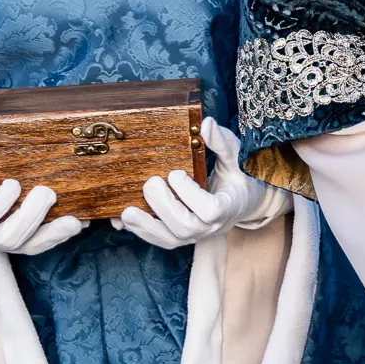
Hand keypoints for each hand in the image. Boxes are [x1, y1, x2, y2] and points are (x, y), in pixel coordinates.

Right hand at [0, 133, 84, 254]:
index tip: (13, 183)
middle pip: (9, 237)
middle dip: (31, 216)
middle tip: (47, 192)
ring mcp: (1, 245)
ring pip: (29, 246)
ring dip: (53, 233)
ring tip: (74, 220)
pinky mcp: (17, 245)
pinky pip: (39, 245)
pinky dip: (60, 236)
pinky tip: (79, 222)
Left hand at [117, 123, 284, 248]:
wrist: (240, 202)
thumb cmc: (236, 176)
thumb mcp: (234, 157)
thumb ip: (220, 142)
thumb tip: (205, 124)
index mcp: (227, 206)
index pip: (210, 210)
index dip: (190, 195)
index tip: (175, 174)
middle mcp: (211, 226)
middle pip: (185, 226)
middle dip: (164, 206)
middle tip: (150, 183)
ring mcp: (195, 234)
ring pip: (169, 238)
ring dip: (146, 226)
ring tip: (127, 211)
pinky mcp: (180, 237)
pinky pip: (160, 240)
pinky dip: (142, 231)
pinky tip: (124, 220)